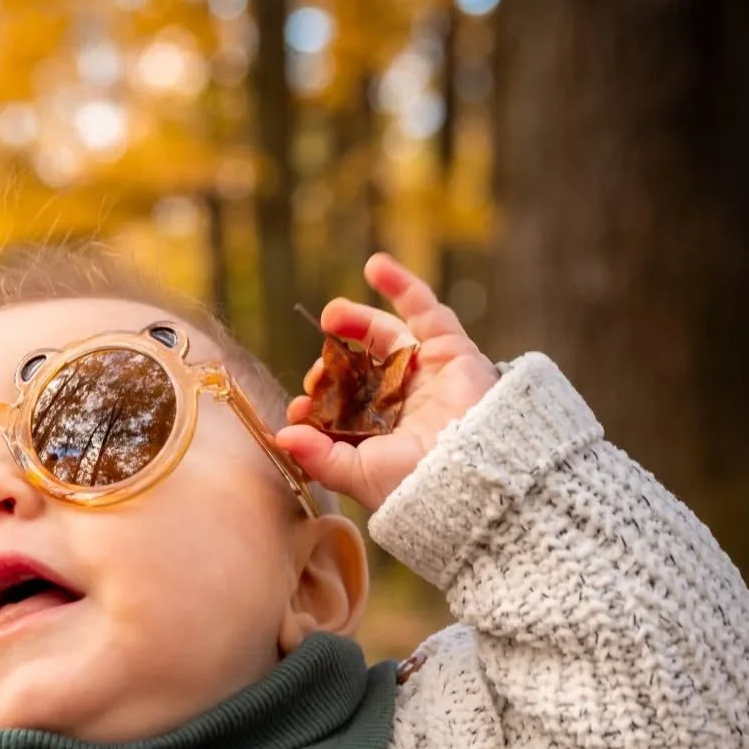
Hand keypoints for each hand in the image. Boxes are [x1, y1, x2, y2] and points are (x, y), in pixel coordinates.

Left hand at [276, 252, 499, 515]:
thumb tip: (281, 436)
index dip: (319, 405)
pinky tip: (375, 266)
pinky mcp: (450, 349)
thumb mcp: (356, 474)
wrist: (467, 471)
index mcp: (384, 434)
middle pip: (362, 369)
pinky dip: (401, 285)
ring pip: (387, 336)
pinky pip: (424, 309)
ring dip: (356, 320)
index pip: (344, 409)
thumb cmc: (414, 483)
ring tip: (330, 316)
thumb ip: (317, 457)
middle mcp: (405, 402)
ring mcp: (427, 373)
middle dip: (335, 365)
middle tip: (318, 371)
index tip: (298, 407)